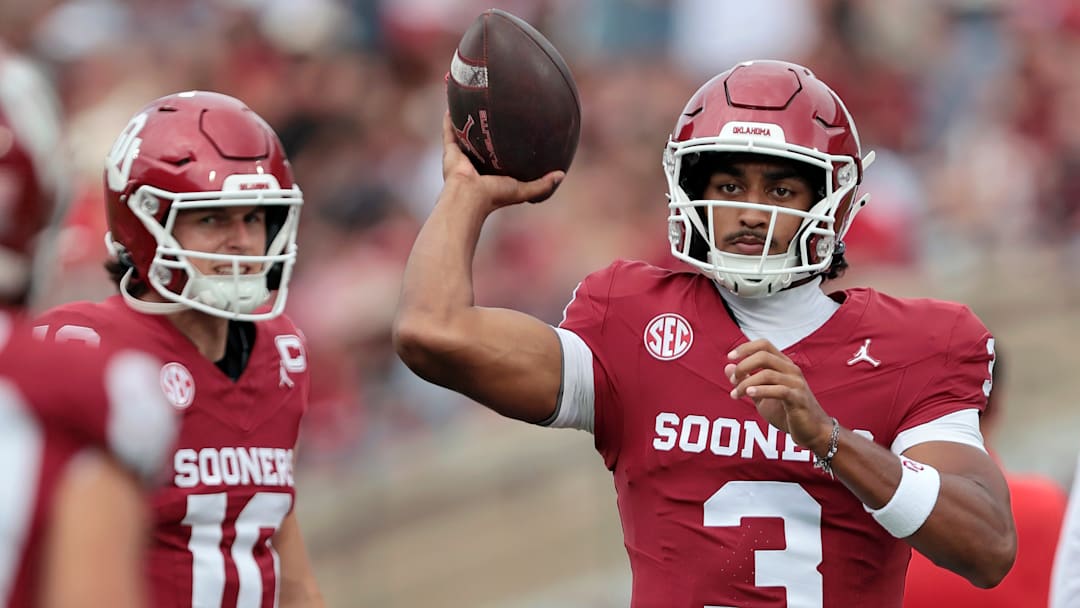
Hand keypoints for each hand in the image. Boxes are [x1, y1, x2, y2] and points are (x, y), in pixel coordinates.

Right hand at [441, 112, 563, 207]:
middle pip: (479, 143)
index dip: (503, 145)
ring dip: (465, 122)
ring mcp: (461, 157)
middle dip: (484, 131)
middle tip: (491, 113)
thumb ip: (542, 185)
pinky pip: (448, 131)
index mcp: (489, 173)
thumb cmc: (494, 196)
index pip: (497, 156)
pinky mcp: (450, 151)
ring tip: (470, 105)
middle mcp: (475, 164)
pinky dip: (448, 120)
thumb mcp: (522, 190)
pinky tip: (451, 106)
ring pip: (463, 135)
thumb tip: (562, 175)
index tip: (511, 131)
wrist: (469, 197)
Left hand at [725, 339, 833, 454]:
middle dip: (743, 366)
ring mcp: (796, 383)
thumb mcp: (761, 396)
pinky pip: (779, 390)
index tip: (730, 357)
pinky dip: (761, 390)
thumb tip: (728, 367)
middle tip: (733, 381)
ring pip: (767, 374)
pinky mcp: (798, 398)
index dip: (745, 348)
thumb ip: (746, 381)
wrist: (811, 431)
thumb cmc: (786, 412)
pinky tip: (749, 394)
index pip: (764, 345)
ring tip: (736, 394)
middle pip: (764, 355)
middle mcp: (791, 370)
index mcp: (783, 365)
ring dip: (746, 384)